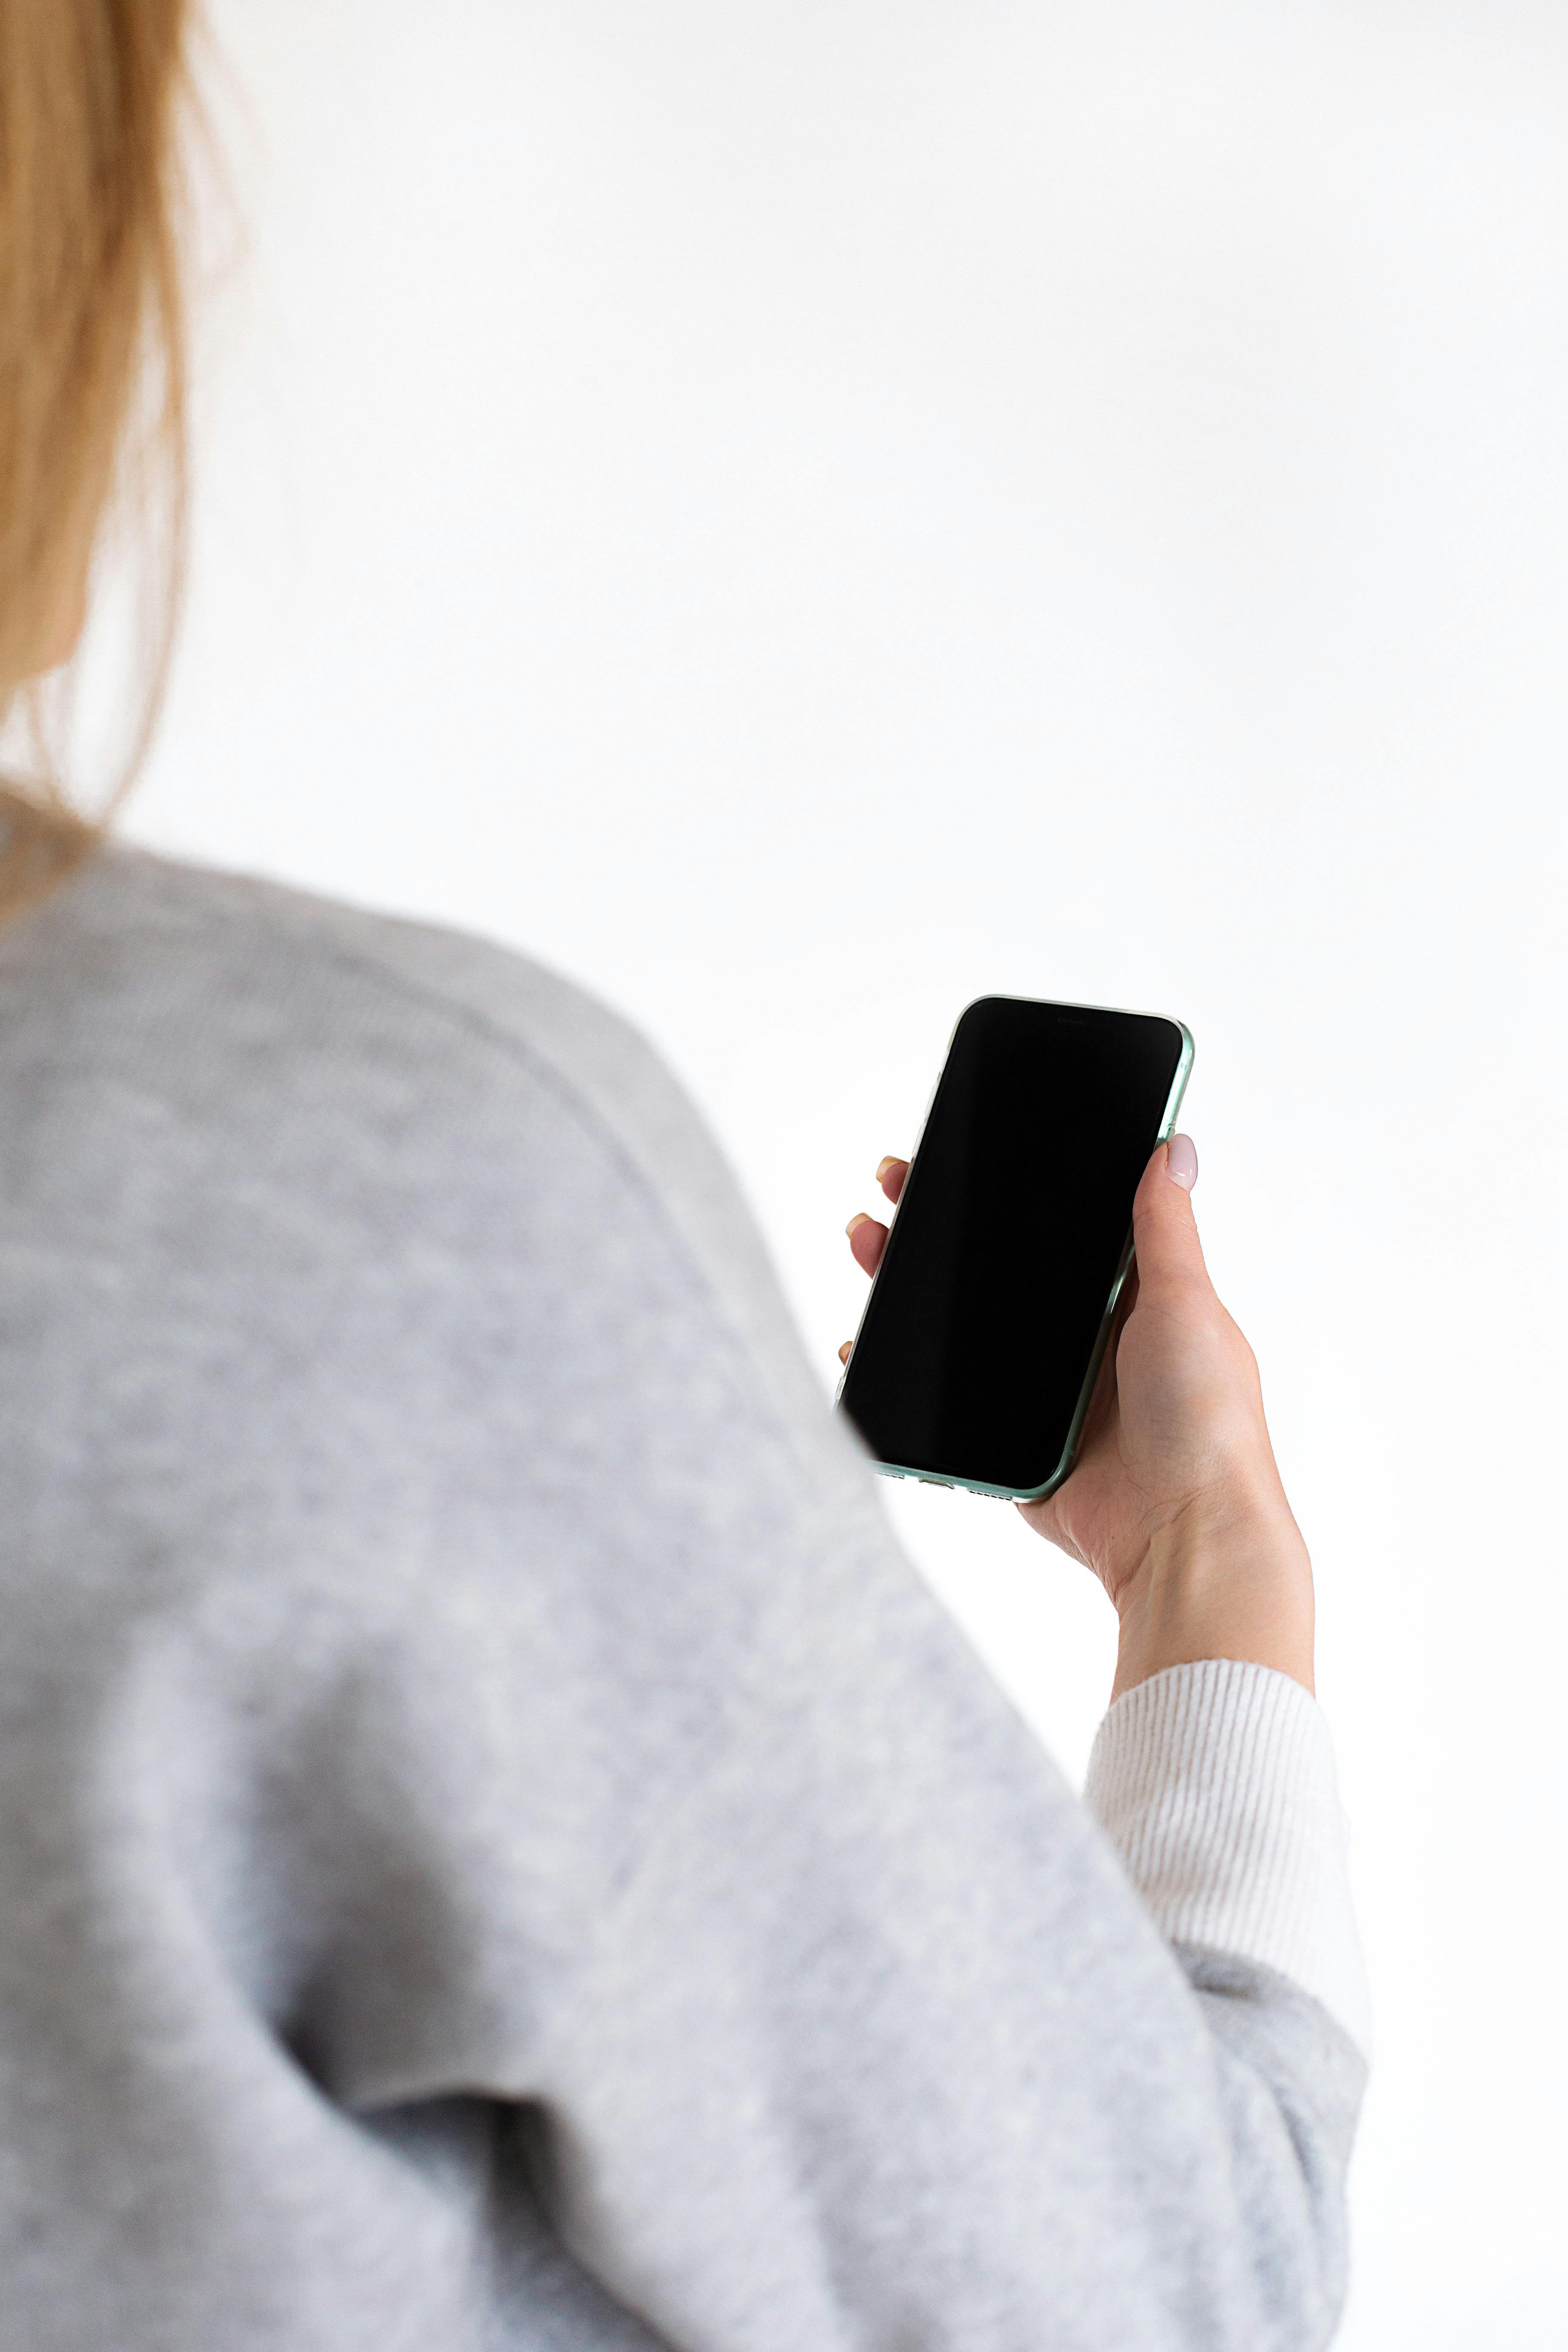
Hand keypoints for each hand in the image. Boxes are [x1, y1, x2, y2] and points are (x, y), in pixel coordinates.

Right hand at [843, 1141, 1313, 1699]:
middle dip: (940, 1231)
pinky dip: (904, 1375)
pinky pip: (947, 1401)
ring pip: (962, 1329)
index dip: (1008, 1190)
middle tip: (894, 1191)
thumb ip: (1165, 1229)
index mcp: (1128, 1300)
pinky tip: (862, 1345)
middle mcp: (1083, 1342)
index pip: (1057, 1228)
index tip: (961, 1152)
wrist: (1181, 1536)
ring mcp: (1044, 1394)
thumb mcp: (1188, 1306)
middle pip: (996, 1273)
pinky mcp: (1013, 1442)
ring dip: (910, 1289)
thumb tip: (1171, 1145)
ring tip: (868, 1245)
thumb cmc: (1208, 1423)